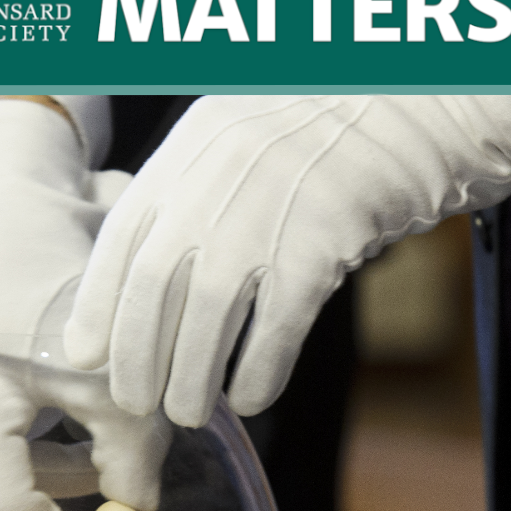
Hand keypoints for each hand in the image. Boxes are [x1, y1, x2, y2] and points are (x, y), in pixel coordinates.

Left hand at [65, 95, 510, 426]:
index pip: (122, 238)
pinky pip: (279, 324)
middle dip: (137, 356)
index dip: (99, 304)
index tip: (85, 354)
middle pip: (156, 285)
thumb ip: (201, 184)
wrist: (425, 97)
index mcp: (191, 147)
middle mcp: (219, 176)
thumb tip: (161, 271)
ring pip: (209, 314)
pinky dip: (258, 369)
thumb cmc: (337, 122)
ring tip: (189, 412)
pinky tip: (250, 398)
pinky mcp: (327, 239)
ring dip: (191, 376)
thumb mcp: (247, 130)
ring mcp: (272, 207)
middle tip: (136, 402)